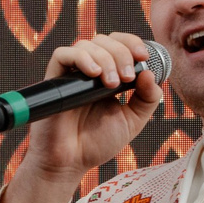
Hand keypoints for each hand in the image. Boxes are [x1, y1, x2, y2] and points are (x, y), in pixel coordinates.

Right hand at [0, 31, 160, 202]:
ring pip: (87, 44)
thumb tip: (149, 72)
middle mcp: (89, 70)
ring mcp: (71, 74)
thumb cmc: (97, 143)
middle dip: (121, 54)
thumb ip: (147, 98)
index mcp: (108, 75)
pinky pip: (63, 54)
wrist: (71, 162)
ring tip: (111, 84)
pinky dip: (82, 58)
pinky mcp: (54, 80)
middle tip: (126, 78)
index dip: (132, 43)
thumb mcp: (133, 120)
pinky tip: (95, 74)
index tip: (143, 56)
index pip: (119, 44)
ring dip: (105, 59)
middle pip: (105, 40)